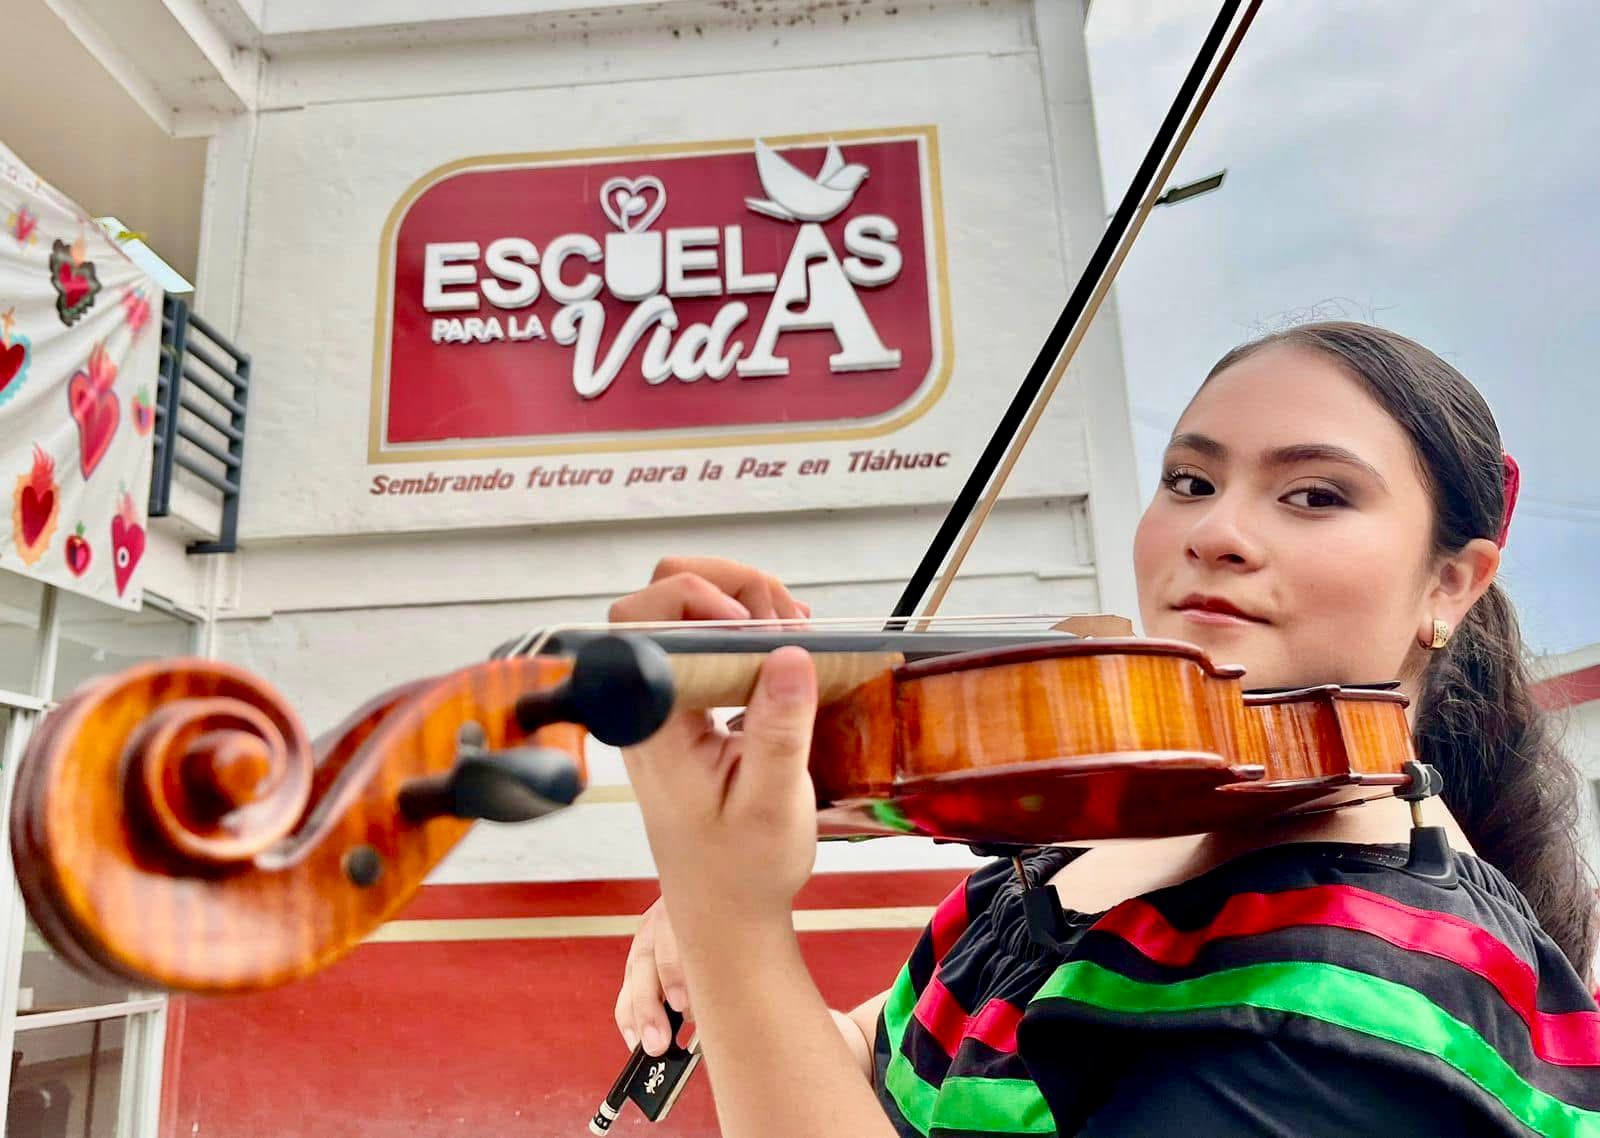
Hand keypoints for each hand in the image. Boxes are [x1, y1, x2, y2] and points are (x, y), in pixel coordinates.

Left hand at [606, 556, 814, 1051]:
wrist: (727, 912)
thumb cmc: (743, 871)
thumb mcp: (773, 805)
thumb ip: (779, 730)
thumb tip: (790, 654)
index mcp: (651, 725)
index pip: (637, 624)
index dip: (693, 602)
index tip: (755, 627)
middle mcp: (648, 703)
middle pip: (660, 596)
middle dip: (730, 587)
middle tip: (787, 623)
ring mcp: (666, 700)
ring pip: (687, 610)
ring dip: (746, 604)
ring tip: (795, 635)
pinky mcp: (689, 703)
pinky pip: (709, 639)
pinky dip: (750, 627)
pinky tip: (788, 648)